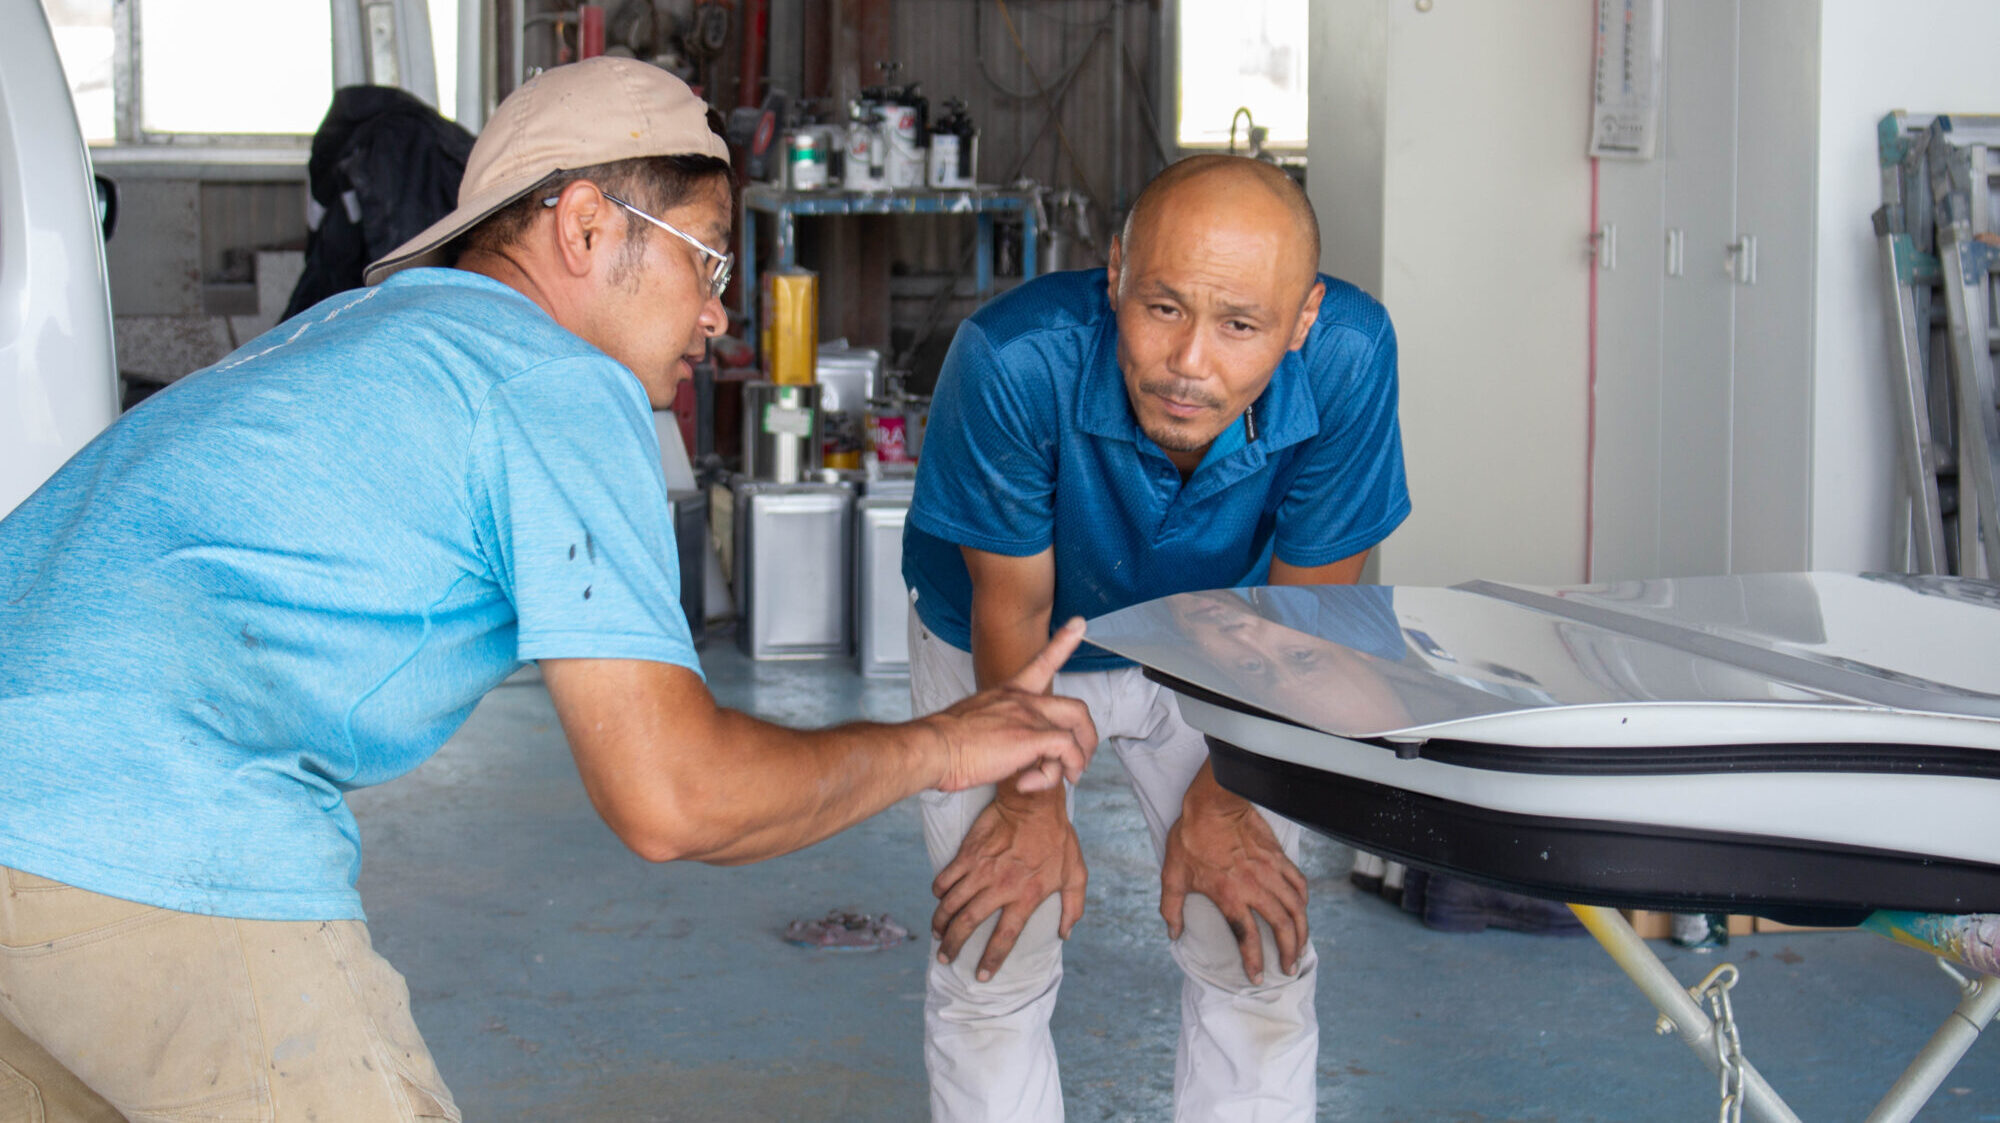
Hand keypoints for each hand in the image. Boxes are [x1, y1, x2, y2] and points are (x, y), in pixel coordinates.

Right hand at [926, 618, 1098, 792]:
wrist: (932, 747)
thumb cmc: (943, 742)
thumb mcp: (972, 722)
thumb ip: (994, 727)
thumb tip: (1001, 749)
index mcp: (1008, 693)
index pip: (1041, 662)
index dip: (1063, 643)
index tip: (1078, 624)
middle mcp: (1023, 701)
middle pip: (1076, 708)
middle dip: (1087, 737)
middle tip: (1080, 760)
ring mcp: (1029, 718)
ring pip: (1075, 734)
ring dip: (1078, 761)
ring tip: (1067, 777)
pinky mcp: (1030, 739)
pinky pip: (1065, 754)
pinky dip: (1056, 774)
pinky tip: (1030, 784)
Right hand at [931, 784, 1086, 980]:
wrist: (1034, 801)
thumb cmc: (1058, 836)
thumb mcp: (1076, 873)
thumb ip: (1073, 906)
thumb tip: (1066, 934)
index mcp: (1026, 897)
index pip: (1004, 938)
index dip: (991, 960)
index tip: (981, 975)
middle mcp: (1000, 887)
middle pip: (968, 924)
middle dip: (953, 946)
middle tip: (945, 957)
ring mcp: (981, 871)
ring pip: (951, 904)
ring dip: (941, 922)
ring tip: (937, 933)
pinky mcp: (968, 854)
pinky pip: (946, 879)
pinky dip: (939, 891)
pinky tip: (939, 898)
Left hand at [1159, 761, 1308, 984]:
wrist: (1213, 802)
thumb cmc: (1190, 837)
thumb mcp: (1172, 874)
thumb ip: (1172, 907)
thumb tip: (1173, 932)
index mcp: (1229, 895)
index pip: (1246, 937)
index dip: (1254, 961)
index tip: (1258, 977)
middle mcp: (1254, 887)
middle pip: (1281, 926)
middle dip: (1288, 951)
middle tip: (1289, 967)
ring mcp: (1270, 871)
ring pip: (1296, 908)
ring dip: (1301, 931)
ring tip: (1300, 946)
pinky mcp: (1278, 856)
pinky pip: (1298, 882)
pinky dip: (1303, 899)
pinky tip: (1302, 909)